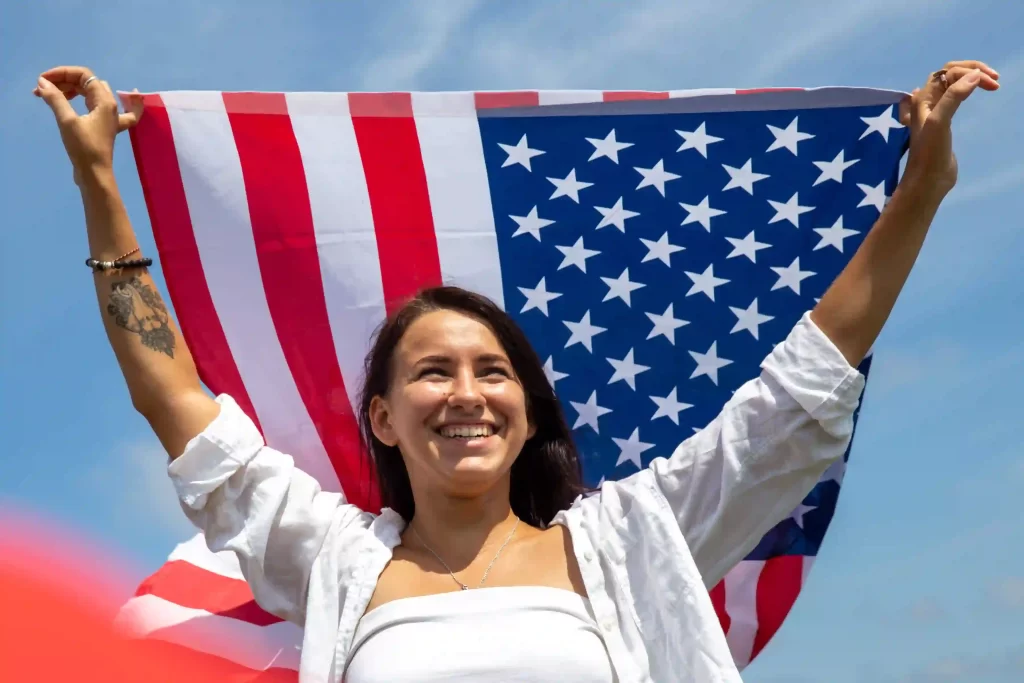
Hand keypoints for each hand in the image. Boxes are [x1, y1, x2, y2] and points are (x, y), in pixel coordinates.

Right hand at [34, 66, 143, 178]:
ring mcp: (109, 116)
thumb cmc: (83, 147)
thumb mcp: (67, 121)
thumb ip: (55, 99)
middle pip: (87, 83)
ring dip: (72, 90)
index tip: (43, 81)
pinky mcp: (104, 125)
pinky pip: (101, 106)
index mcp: (105, 101)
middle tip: (42, 91)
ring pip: (92, 93)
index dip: (62, 73)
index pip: (84, 75)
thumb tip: (43, 82)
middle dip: (63, 82)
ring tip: (50, 96)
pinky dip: (96, 100)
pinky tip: (118, 96)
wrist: (95, 173)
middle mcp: (111, 106)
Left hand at [899, 60, 998, 196]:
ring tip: (993, 85)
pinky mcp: (942, 122)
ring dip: (972, 79)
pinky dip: (967, 90)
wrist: (928, 179)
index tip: (992, 83)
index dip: (970, 71)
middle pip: (950, 73)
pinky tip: (973, 91)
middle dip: (973, 71)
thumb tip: (974, 75)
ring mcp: (935, 112)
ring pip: (953, 85)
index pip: (948, 71)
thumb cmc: (931, 151)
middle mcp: (927, 102)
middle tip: (995, 79)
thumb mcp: (939, 121)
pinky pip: (954, 98)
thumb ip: (953, 97)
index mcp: (923, 98)